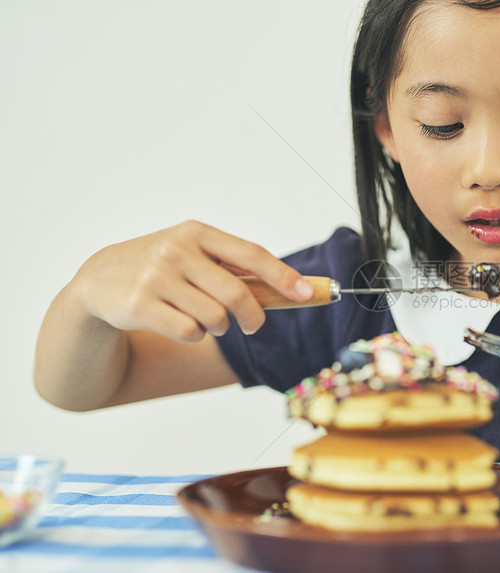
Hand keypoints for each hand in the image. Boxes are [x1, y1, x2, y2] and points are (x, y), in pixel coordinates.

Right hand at [71, 220, 312, 340]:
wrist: (99, 281)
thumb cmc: (162, 269)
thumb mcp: (194, 255)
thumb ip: (234, 267)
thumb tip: (292, 288)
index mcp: (197, 232)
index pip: (252, 254)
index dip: (283, 276)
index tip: (306, 293)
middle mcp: (176, 250)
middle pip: (237, 294)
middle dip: (254, 317)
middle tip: (253, 325)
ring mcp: (156, 277)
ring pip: (215, 318)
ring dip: (219, 327)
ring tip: (206, 320)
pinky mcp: (140, 305)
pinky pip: (190, 332)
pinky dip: (195, 336)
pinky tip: (181, 325)